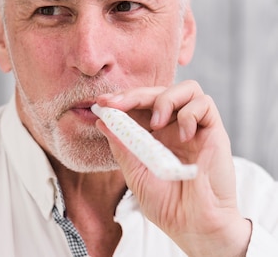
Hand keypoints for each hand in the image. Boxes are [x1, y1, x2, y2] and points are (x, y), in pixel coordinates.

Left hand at [95, 80, 250, 256]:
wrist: (193, 226)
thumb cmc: (166, 205)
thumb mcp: (135, 174)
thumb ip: (122, 146)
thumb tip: (102, 121)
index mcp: (154, 135)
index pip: (139, 105)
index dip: (121, 99)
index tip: (101, 104)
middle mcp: (174, 127)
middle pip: (157, 91)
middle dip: (134, 94)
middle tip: (116, 103)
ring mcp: (194, 128)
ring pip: (186, 89)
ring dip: (165, 99)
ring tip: (156, 122)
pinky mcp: (214, 132)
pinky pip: (205, 104)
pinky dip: (190, 113)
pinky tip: (184, 136)